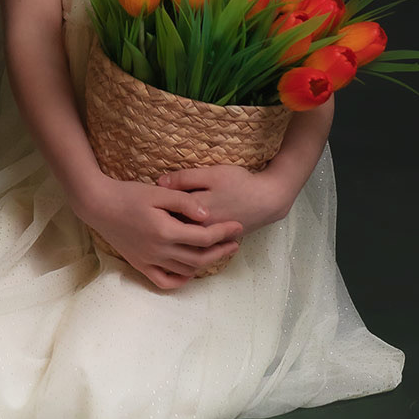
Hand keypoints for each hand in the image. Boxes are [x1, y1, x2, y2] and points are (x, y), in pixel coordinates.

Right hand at [76, 175, 243, 292]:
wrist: (98, 205)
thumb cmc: (128, 194)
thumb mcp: (157, 191)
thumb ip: (184, 202)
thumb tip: (207, 215)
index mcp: (165, 231)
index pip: (203, 237)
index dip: (223, 232)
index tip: (237, 226)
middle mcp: (159, 250)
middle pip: (199, 258)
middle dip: (221, 251)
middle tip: (234, 242)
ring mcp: (149, 261)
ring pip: (186, 271)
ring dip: (205, 263)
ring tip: (215, 252)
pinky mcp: (140, 265)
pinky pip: (165, 281)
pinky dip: (181, 279)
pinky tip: (188, 270)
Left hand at [155, 164, 286, 234]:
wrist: (268, 200)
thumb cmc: (239, 183)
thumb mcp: (211, 174)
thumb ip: (184, 179)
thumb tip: (159, 182)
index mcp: (197, 213)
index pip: (167, 213)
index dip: (156, 205)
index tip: (149, 197)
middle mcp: (202, 231)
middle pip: (173, 229)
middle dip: (161, 220)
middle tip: (153, 208)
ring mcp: (211, 240)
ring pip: (184, 240)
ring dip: (172, 232)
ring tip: (164, 220)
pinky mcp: (218, 243)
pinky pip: (197, 245)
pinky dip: (188, 239)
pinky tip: (181, 229)